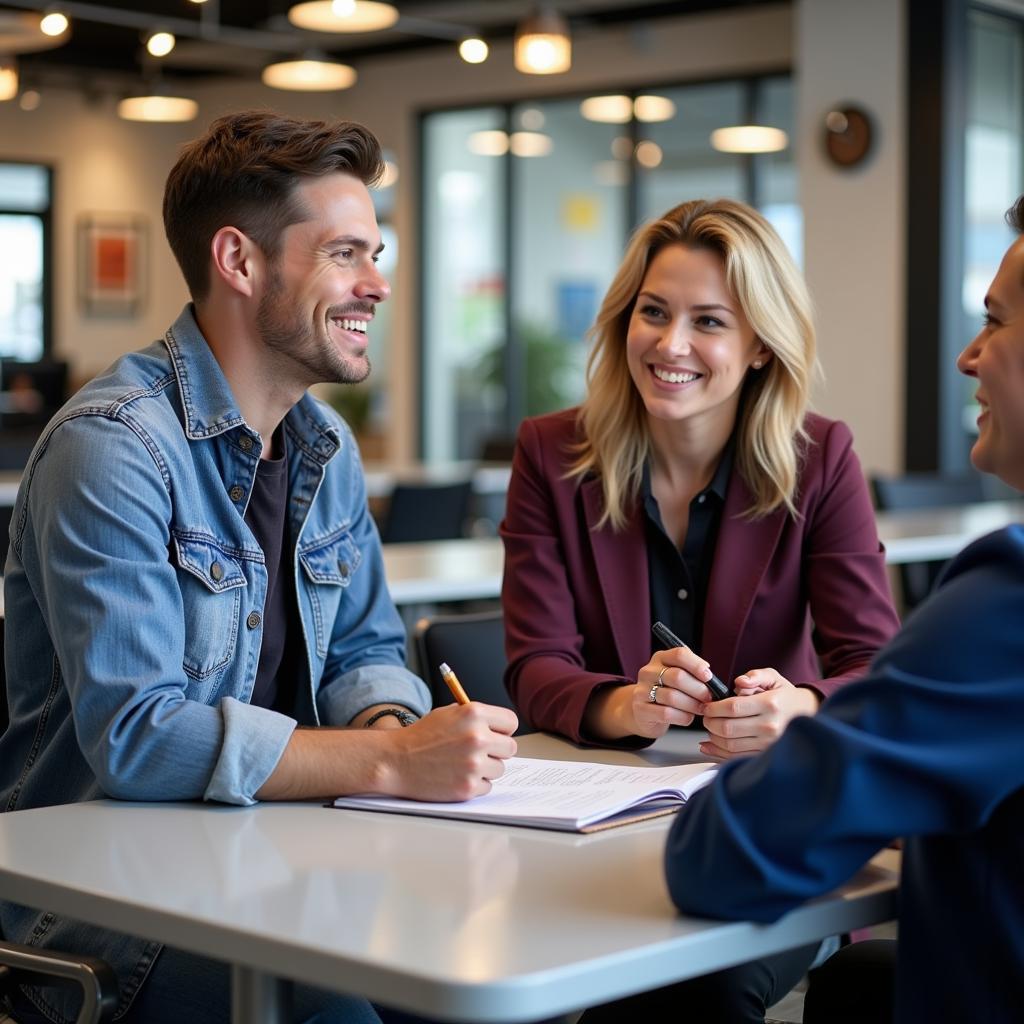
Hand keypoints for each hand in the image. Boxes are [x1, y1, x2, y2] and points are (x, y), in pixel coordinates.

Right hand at [385, 702, 518, 801]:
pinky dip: (474, 784)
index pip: (511, 722)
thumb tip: (500, 727)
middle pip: (510, 748)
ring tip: (462, 764)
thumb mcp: (448, 714)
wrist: (395, 760)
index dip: (503, 730)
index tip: (497, 735)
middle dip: (497, 751)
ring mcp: (473, 764)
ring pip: (499, 769)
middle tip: (479, 752)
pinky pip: (487, 787)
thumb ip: (476, 717)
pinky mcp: (468, 787)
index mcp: (474, 713)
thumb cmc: (421, 737)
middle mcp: (477, 737)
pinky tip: (456, 776)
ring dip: (485, 769)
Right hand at [626, 647, 719, 739]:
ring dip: (692, 705)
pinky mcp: (641, 709)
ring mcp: (642, 690)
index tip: (709, 677)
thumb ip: (691, 672)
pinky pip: (667, 713)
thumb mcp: (676, 676)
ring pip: (672, 697)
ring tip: (700, 709)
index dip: (696, 665)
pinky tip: (687, 717)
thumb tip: (709, 676)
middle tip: (708, 698)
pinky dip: (683, 717)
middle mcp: (648, 672)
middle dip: (698, 689)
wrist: (642, 712)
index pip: (679, 654)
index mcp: (660, 658)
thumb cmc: (667, 692)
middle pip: (677, 676)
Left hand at [699, 668, 818, 758]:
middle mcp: (770, 726)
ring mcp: (768, 744)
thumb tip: (739, 682)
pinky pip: (737, 757)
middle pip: (728, 728)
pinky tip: (709, 746)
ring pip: (730, 745)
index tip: (706, 706)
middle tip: (706, 716)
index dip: (713, 708)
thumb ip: (754, 676)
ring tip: (710, 728)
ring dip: (713, 737)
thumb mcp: (773, 677)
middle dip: (710, 722)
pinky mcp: (765, 755)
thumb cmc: (785, 696)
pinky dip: (719, 753)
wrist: (807, 715)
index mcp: (770, 704)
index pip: (733, 708)